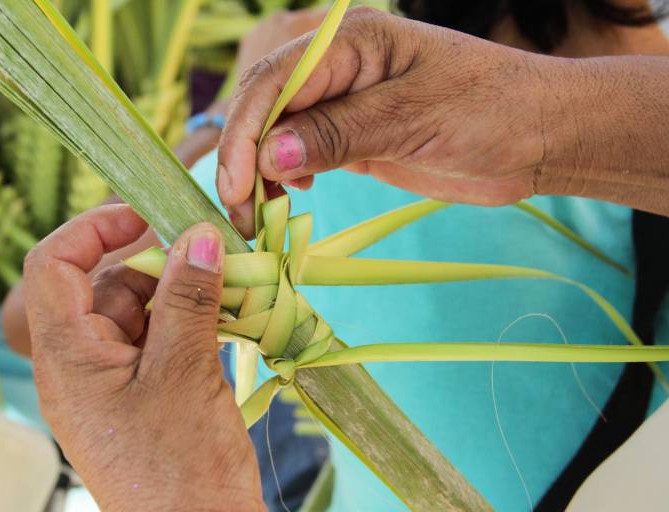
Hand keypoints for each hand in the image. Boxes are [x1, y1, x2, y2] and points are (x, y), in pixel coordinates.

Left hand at [24, 205, 262, 510]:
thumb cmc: (181, 465)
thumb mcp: (184, 371)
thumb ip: (187, 298)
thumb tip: (198, 234)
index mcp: (68, 357)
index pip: (52, 266)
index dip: (91, 229)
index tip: (144, 214)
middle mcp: (82, 365)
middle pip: (105, 285)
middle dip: (156, 262)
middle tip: (212, 249)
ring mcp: (114, 382)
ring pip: (140, 312)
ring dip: (182, 291)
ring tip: (230, 283)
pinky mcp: (144, 395)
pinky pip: (160, 340)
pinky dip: (191, 321)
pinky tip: (227, 313)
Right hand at [217, 7, 554, 236]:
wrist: (537, 136)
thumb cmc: (490, 110)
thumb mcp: (413, 118)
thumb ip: (339, 133)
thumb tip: (268, 155)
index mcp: (350, 40)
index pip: (275, 81)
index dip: (246, 133)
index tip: (236, 184)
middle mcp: (339, 66)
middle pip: (267, 106)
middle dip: (246, 158)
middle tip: (240, 212)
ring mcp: (344, 102)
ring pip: (278, 133)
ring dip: (261, 173)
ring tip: (260, 215)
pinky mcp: (354, 136)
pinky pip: (303, 153)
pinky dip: (287, 176)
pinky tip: (292, 194)